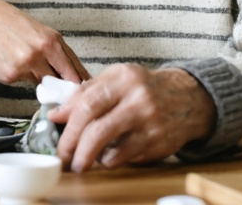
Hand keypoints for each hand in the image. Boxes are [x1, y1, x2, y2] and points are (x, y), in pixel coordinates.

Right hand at [0, 0, 90, 85]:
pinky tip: (9, 59)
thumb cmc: (10, 21)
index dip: (79, 84)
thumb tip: (72, 74)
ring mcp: (22, 68)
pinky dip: (19, 75)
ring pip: (40, 82)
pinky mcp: (9, 76)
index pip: (74, 72)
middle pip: (59, 82)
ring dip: (38, 77)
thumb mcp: (40, 30)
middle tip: (59, 84)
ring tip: (23, 58)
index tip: (83, 91)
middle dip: (60, 84)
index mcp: (50, 42)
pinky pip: (22, 82)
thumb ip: (56, 52)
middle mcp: (38, 56)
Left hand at [48, 65, 215, 171]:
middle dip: (73, 146)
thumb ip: (86, 93)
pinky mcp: (158, 143)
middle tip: (63, 157)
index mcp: (124, 78)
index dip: (67, 119)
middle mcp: (138, 99)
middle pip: (96, 128)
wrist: (188, 98)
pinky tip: (106, 157)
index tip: (54, 130)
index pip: (87, 101)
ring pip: (109, 148)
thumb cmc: (144, 88)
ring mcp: (150, 123)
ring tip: (80, 162)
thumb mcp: (117, 79)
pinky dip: (110, 160)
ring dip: (88, 158)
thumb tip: (57, 114)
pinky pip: (125, 157)